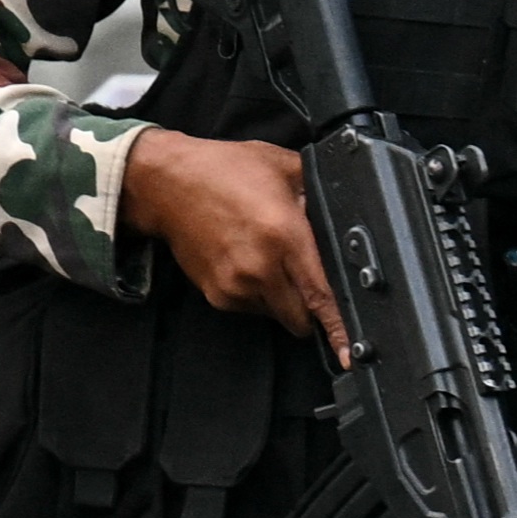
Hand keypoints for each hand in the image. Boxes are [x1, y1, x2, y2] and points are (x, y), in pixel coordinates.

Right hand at [121, 130, 338, 350]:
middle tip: (308, 282)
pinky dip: (257, 295)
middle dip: (312, 310)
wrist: (167, 183)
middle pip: (301, 317)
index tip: (349, 351)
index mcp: (284, 236)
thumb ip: (316, 192)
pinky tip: (248, 262)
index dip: (338, 327)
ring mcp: (236, 285)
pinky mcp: (218, 294)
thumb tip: (340, 215)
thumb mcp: (283, 166)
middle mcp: (261, 268)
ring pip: (277, 314)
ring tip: (268, 259)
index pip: (321, 296)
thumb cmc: (223, 170)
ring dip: (283, 299)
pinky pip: (252, 308)